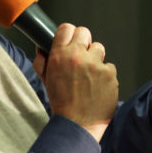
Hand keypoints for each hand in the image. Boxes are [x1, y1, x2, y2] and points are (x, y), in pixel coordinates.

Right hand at [33, 24, 118, 140]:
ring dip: (95, 58)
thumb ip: (42, 62)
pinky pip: (109, 66)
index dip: (69, 35)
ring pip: (99, 48)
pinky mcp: (109, 73)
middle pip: (84, 32)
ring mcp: (96, 64)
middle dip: (83, 43)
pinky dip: (105, 75)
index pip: (67, 28)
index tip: (71, 42)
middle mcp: (78, 56)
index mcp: (59, 55)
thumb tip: (41, 48)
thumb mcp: (45, 81)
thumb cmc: (61, 103)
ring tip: (90, 75)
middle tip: (82, 57)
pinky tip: (98, 86)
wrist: (77, 124)